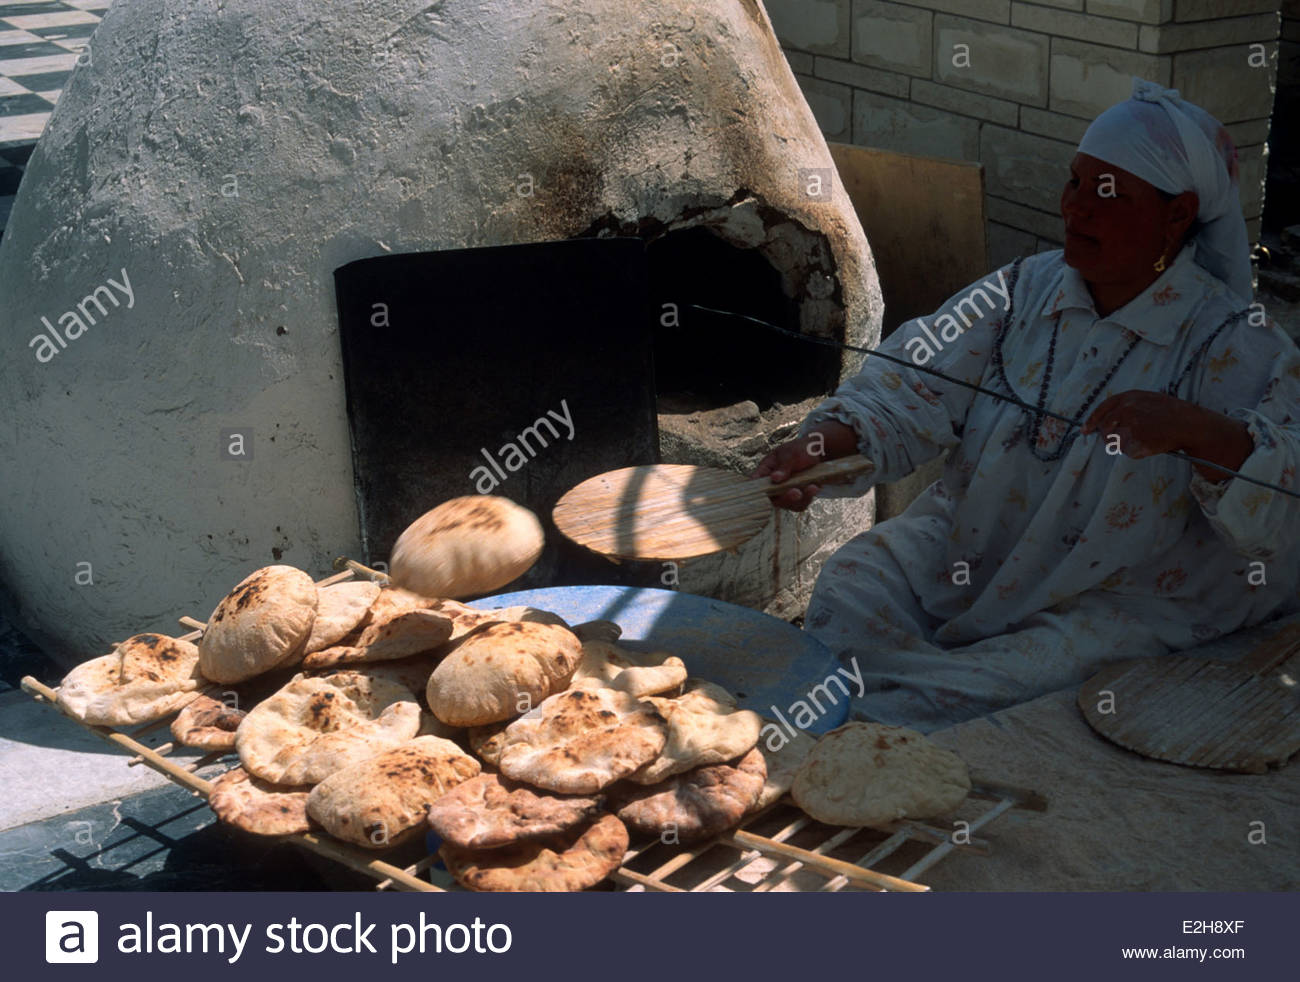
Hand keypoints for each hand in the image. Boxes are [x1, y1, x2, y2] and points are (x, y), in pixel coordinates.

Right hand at [751, 428, 845, 511]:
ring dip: (800, 499)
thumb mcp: (791, 454)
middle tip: (796, 492)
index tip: (767, 494)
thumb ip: (783, 466)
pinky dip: (808, 498)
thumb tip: (774, 478)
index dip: (757, 491)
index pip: (756, 483)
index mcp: (765, 471)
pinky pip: (800, 505)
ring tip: (812, 487)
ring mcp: (785, 492)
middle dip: (785, 498)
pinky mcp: (797, 498)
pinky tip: (815, 487)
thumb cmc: (800, 449)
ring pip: (787, 504)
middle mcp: (773, 484)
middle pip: (772, 499)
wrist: (818, 452)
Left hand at [1081, 390, 1251, 480]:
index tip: (1085, 430)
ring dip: (1124, 445)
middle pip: (1104, 429)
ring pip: (1115, 442)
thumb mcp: (1148, 400)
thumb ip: (1127, 406)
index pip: (1102, 409)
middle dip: (1109, 437)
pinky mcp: (1136, 440)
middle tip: (1127, 439)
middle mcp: (1127, 409)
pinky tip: (1150, 444)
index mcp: (1129, 397)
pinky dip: (1136, 452)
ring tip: (1144, 439)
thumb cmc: (1171, 413)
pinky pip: (1128, 451)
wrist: (1191, 424)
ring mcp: (1131, 424)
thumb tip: (1104, 421)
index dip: (1091, 421)